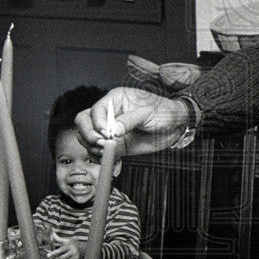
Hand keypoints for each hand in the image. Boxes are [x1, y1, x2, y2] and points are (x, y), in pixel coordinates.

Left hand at [45, 237, 81, 258]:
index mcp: (69, 244)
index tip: (47, 256)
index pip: (60, 249)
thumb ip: (58, 239)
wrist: (84, 249)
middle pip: (61, 257)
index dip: (54, 253)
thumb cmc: (72, 244)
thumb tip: (52, 233)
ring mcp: (75, 256)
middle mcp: (72, 250)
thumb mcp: (67, 240)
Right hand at [75, 87, 191, 156]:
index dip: (97, 123)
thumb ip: (129, 121)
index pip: (95, 110)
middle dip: (88, 135)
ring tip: (108, 151)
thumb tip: (112, 131)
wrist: (175, 127)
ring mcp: (109, 130)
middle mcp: (108, 114)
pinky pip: (97, 151)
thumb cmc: (164, 112)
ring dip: (93, 147)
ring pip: (86, 138)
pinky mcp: (114, 144)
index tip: (106, 134)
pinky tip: (109, 159)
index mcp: (115, 99)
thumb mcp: (148, 113)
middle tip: (103, 144)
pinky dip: (98, 157)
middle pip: (83, 122)